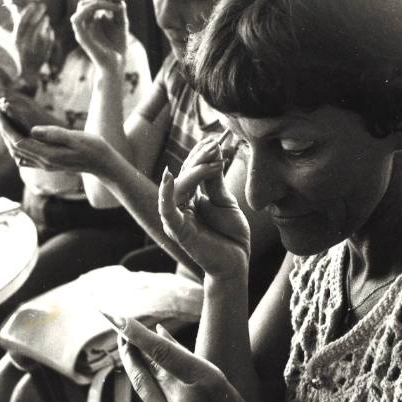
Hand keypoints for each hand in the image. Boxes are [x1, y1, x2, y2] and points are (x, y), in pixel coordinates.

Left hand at [6, 125, 109, 174]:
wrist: (103, 164)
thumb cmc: (93, 148)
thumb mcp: (76, 138)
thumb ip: (54, 134)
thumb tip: (33, 130)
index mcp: (49, 155)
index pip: (19, 142)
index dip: (7, 127)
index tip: (0, 113)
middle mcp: (44, 162)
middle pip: (15, 148)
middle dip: (5, 131)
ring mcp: (46, 165)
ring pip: (19, 154)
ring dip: (9, 139)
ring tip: (5, 123)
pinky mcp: (49, 164)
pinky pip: (26, 158)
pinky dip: (18, 147)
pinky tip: (18, 138)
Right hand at [13, 2, 54, 79]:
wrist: (28, 72)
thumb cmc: (15, 52)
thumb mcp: (6, 41)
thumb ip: (4, 29)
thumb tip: (6, 17)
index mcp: (16, 40)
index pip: (22, 23)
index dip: (28, 12)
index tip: (32, 4)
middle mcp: (27, 44)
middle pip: (34, 24)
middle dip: (39, 13)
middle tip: (42, 5)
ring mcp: (37, 48)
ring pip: (43, 30)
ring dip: (45, 21)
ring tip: (45, 17)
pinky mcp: (46, 51)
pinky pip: (50, 37)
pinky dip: (50, 30)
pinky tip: (48, 27)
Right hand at [71, 0, 130, 72]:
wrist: (116, 64)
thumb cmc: (118, 45)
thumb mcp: (122, 23)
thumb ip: (119, 9)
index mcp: (94, 12)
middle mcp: (86, 17)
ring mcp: (82, 26)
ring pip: (84, 3)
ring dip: (102, 1)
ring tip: (119, 7)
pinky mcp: (80, 35)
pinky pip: (77, 18)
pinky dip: (90, 10)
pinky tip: (106, 12)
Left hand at [118, 319, 269, 401]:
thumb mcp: (214, 374)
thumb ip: (183, 354)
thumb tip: (156, 329)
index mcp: (205, 381)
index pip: (164, 353)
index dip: (139, 335)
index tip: (120, 319)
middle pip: (148, 368)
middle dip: (131, 346)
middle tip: (117, 324)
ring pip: (142, 384)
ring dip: (132, 363)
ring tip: (124, 343)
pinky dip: (151, 389)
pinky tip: (156, 383)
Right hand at [159, 137, 250, 280]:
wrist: (236, 262)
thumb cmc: (230, 234)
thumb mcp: (224, 201)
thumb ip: (214, 181)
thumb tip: (212, 153)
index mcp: (189, 199)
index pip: (191, 171)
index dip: (202, 154)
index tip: (217, 139)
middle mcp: (180, 207)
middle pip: (184, 175)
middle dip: (200, 157)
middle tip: (217, 143)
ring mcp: (177, 218)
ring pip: (178, 187)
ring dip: (195, 169)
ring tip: (213, 156)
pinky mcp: (177, 230)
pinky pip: (167, 210)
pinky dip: (165, 193)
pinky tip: (169, 175)